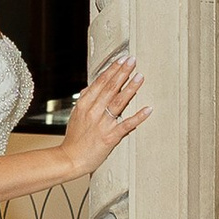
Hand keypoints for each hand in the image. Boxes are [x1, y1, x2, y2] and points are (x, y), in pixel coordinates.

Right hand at [63, 51, 147, 178]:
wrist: (70, 159)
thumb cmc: (74, 138)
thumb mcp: (76, 115)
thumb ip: (85, 101)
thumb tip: (90, 88)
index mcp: (85, 104)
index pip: (100, 82)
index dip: (112, 70)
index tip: (121, 60)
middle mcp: (94, 111)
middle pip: (110, 88)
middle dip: (122, 73)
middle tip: (132, 61)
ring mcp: (102, 124)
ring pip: (118, 102)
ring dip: (130, 88)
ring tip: (140, 77)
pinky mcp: (110, 137)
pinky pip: (126, 124)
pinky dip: (138, 117)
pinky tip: (148, 109)